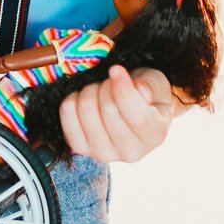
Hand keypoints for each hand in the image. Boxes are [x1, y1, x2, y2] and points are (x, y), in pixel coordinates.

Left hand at [59, 64, 179, 163]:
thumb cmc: (148, 97)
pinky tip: (87, 100)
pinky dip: (73, 99)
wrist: (133, 113)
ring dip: (91, 91)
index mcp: (154, 136)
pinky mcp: (79, 147)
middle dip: (107, 86)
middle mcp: (130, 152)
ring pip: (86, 109)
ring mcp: (103, 153)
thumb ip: (150, 85)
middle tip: (111, 83)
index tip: (116, 69)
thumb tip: (137, 88)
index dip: (123, 88)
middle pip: (108, 109)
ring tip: (101, 92)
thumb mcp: (156, 84)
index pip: (136, 116)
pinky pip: (67, 113)